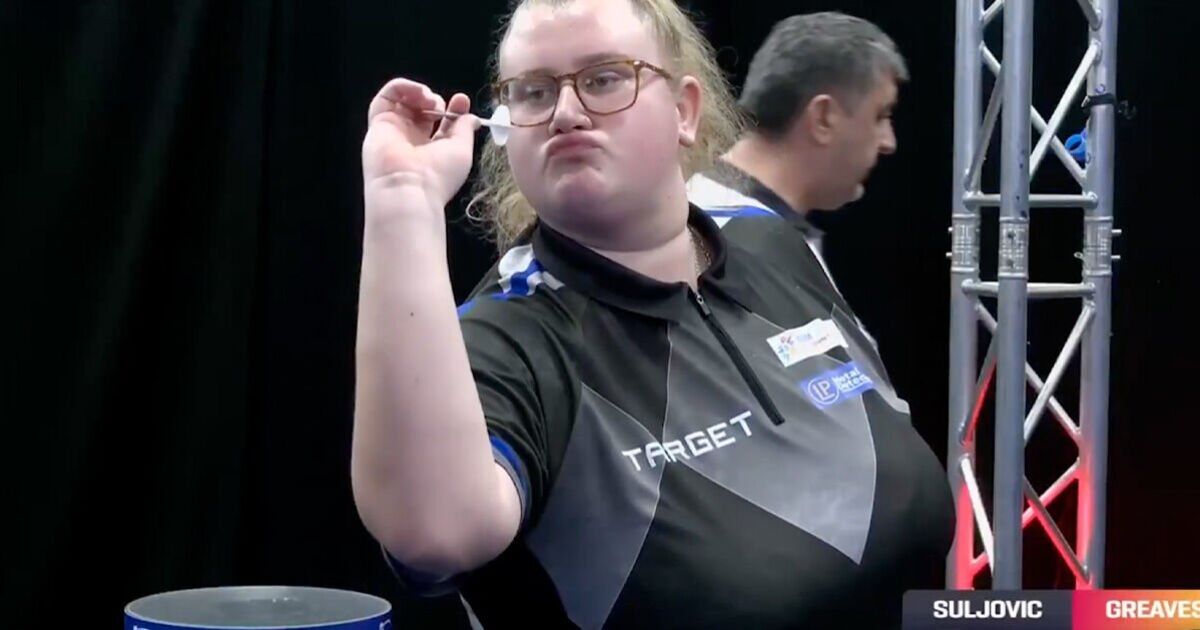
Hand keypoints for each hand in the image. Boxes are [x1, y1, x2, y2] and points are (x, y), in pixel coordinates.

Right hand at [361, 78, 479, 217]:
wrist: (408, 188)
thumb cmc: (438, 175)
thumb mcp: (461, 150)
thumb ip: (465, 130)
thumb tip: (472, 118)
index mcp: (431, 151)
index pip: (440, 123)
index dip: (452, 109)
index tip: (462, 101)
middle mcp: (410, 140)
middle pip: (422, 110)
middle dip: (436, 99)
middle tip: (445, 102)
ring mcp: (394, 130)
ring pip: (404, 100)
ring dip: (420, 93)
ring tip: (430, 101)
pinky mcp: (379, 121)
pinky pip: (387, 95)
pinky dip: (404, 87)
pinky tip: (418, 95)